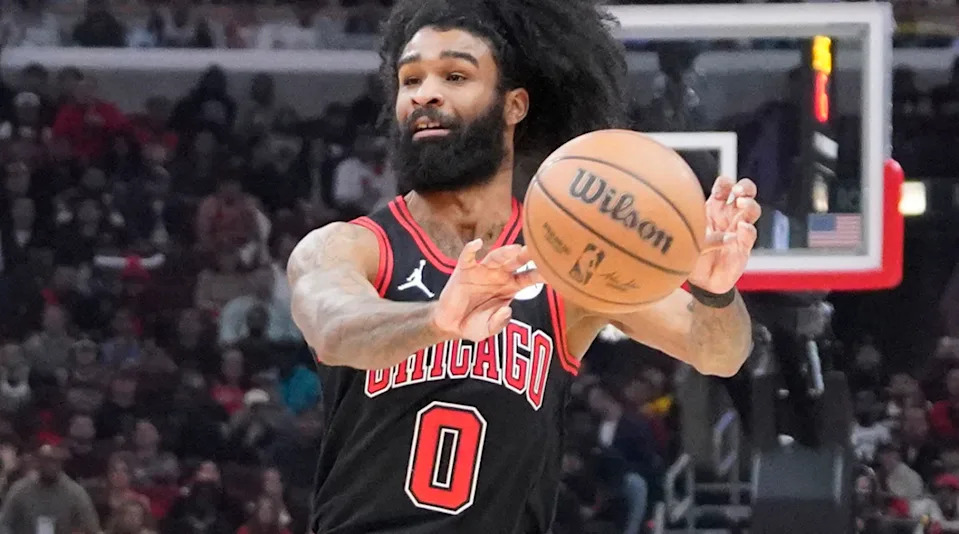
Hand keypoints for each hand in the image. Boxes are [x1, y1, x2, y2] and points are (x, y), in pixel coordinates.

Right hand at [431, 240, 542, 341]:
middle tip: (539, 250)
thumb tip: (506, 309)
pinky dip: (472, 248)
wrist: (451, 324)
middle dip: (527, 256)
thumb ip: (498, 323)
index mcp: (511, 287)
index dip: (541, 273)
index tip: (554, 270)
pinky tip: (477, 244)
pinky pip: (468, 256)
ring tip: (516, 249)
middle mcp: (500, 275)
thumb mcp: (488, 330)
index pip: (530, 277)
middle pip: (516, 262)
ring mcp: (482, 270)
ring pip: (496, 257)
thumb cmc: (474, 324)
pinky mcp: (464, 269)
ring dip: (505, 252)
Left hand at [687, 176, 760, 292]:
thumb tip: (690, 217)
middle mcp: (729, 215)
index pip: (724, 187)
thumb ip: (690, 227)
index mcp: (714, 208)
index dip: (726, 183)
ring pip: (752, 210)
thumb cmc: (690, 253)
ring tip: (742, 205)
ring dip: (749, 206)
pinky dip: (748, 230)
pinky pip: (750, 235)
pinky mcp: (744, 246)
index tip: (722, 187)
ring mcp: (739, 230)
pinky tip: (742, 228)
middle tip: (738, 192)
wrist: (700, 281)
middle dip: (745, 188)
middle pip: (745, 193)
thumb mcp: (684, 237)